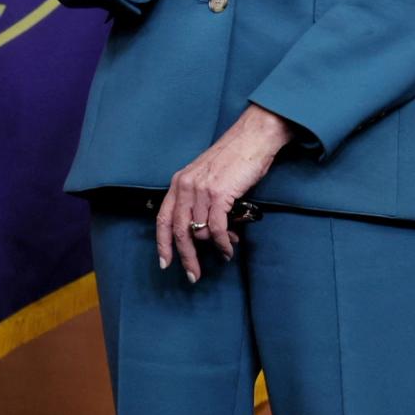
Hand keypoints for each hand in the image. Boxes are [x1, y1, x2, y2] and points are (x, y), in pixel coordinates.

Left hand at [155, 104, 294, 280]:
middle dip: (185, 257)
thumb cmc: (234, 160)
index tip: (165, 263)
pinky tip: (229, 249)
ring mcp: (200, 189)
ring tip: (225, 250)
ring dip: (212, 248)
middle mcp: (184, 186)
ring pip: (198, 232)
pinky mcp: (219, 193)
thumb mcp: (208, 179)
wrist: (252, 139)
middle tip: (193, 276)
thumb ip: (202, 203)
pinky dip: (222, 244)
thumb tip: (207, 234)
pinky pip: (216, 228)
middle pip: (177, 230)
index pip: (162, 218)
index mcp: (178, 183)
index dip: (162, 243)